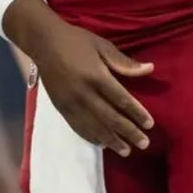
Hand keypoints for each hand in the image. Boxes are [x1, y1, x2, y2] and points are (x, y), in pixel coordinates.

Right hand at [14, 1, 154, 156]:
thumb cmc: (75, 41)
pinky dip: (91, 137)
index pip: (121, 99)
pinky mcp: (61, 107)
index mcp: (96, 76)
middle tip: (144, 143)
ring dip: (111, 140)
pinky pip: (77, 127)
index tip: (150, 124)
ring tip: (126, 151)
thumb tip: (149, 69)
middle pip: (110, 118)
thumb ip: (124, 62)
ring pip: (94, 127)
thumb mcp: (101, 45)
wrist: (43, 42)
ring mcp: (70, 102)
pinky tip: (102, 144)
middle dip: (129, 132)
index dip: (137, 114)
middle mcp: (83, 93)